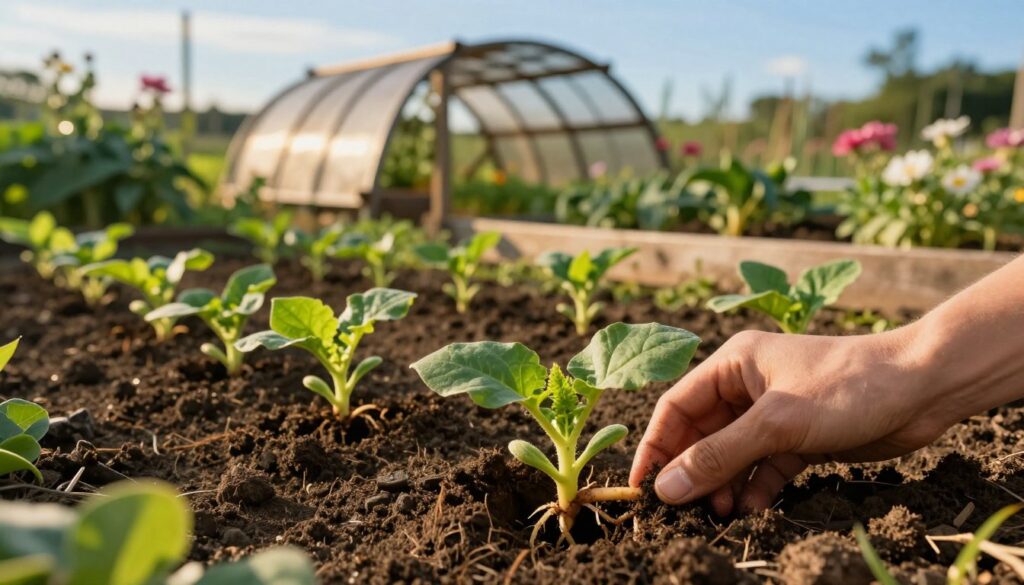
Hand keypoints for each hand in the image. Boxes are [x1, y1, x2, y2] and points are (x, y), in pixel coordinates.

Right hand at [629, 328, 956, 515]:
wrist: (923, 386)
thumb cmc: (848, 386)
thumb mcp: (778, 423)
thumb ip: (720, 455)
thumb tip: (668, 487)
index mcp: (732, 363)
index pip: (677, 407)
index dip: (657, 446)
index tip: (644, 486)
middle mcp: (747, 385)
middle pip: (702, 433)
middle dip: (693, 471)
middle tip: (685, 510)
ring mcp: (774, 412)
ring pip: (732, 453)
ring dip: (723, 483)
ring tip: (721, 514)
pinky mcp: (799, 436)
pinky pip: (763, 465)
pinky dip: (755, 487)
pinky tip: (753, 508)